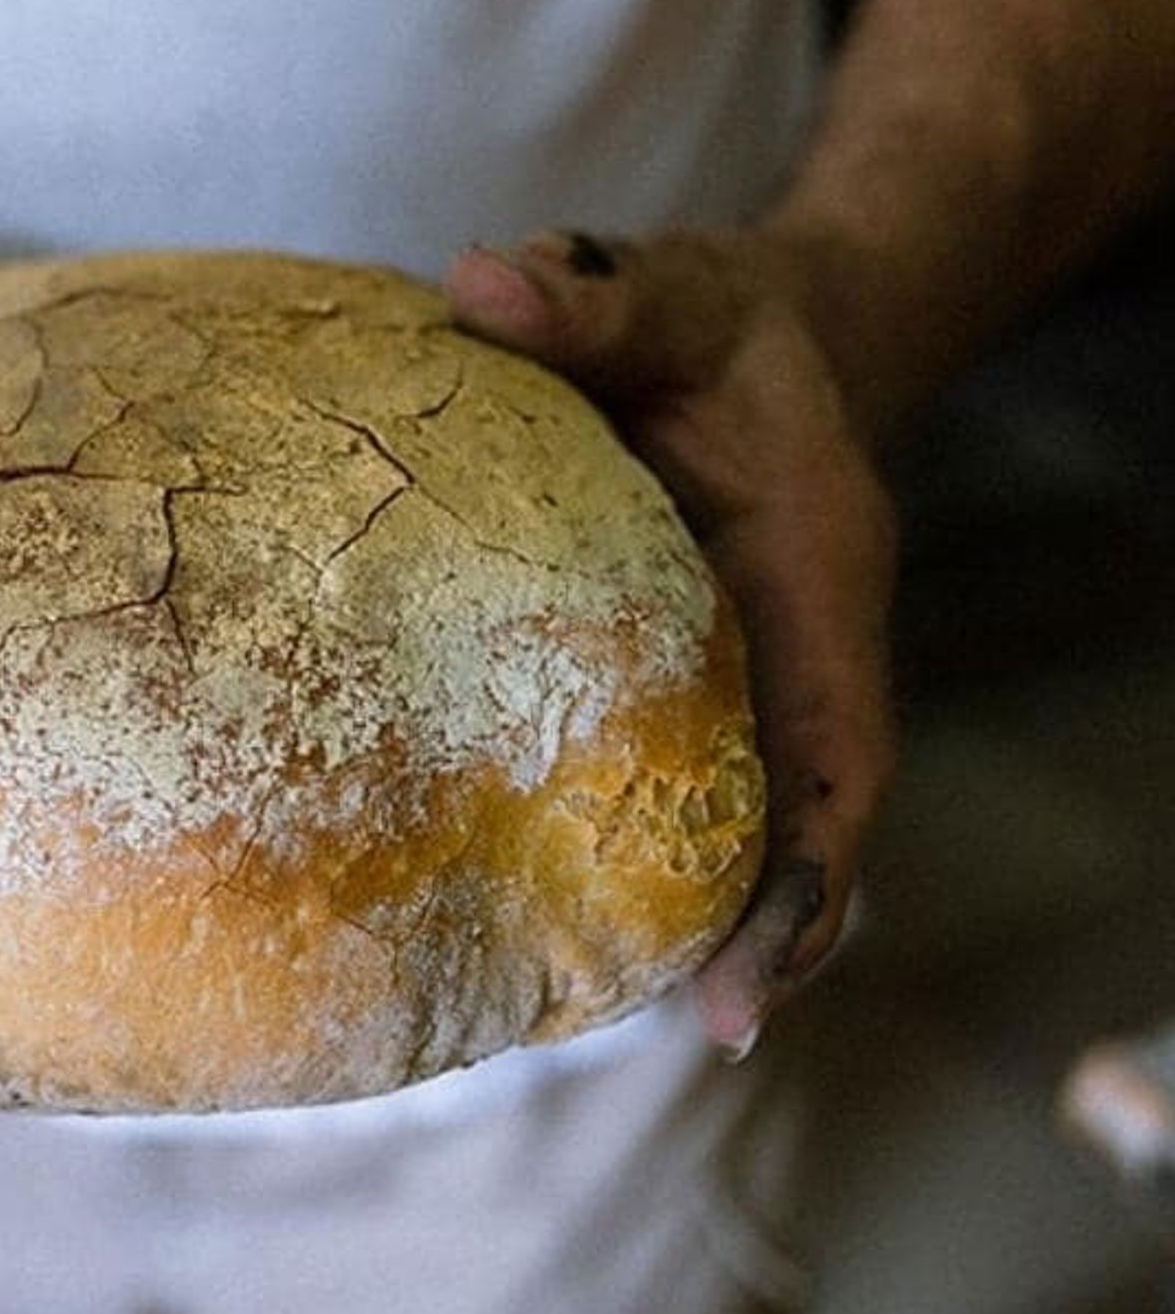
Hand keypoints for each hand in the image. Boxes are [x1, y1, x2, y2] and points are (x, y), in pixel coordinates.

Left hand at [446, 230, 897, 1056]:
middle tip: (697, 1028)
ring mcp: (747, 663)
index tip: (752, 984)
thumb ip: (592, 297)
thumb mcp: (670, 293)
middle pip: (797, 812)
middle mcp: (793, 639)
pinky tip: (564, 899)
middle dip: (764, 924)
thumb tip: (477, 286)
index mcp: (814, 571)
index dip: (806, 866)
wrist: (760, 332)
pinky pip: (678, 768)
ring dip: (703, 906)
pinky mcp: (694, 665)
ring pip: (741, 808)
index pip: (835, 744)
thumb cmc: (719, 323)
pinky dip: (643, 841)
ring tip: (611, 1004)